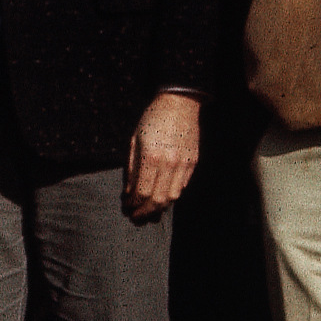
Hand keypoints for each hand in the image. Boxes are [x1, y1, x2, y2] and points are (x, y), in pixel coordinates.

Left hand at [124, 91, 200, 219]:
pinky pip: (182, 186)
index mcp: (151, 157)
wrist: (179, 104)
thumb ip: (132, 169)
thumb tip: (130, 193)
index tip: (128, 207)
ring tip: (150, 210)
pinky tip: (162, 194)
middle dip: (146, 213)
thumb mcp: (135, 141)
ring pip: (173, 197)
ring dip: (160, 207)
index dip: (134, 205)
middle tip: (137, 217)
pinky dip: (171, 194)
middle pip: (158, 200)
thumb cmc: (152, 119)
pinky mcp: (193, 163)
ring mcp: (183, 164)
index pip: (142, 192)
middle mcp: (169, 163)